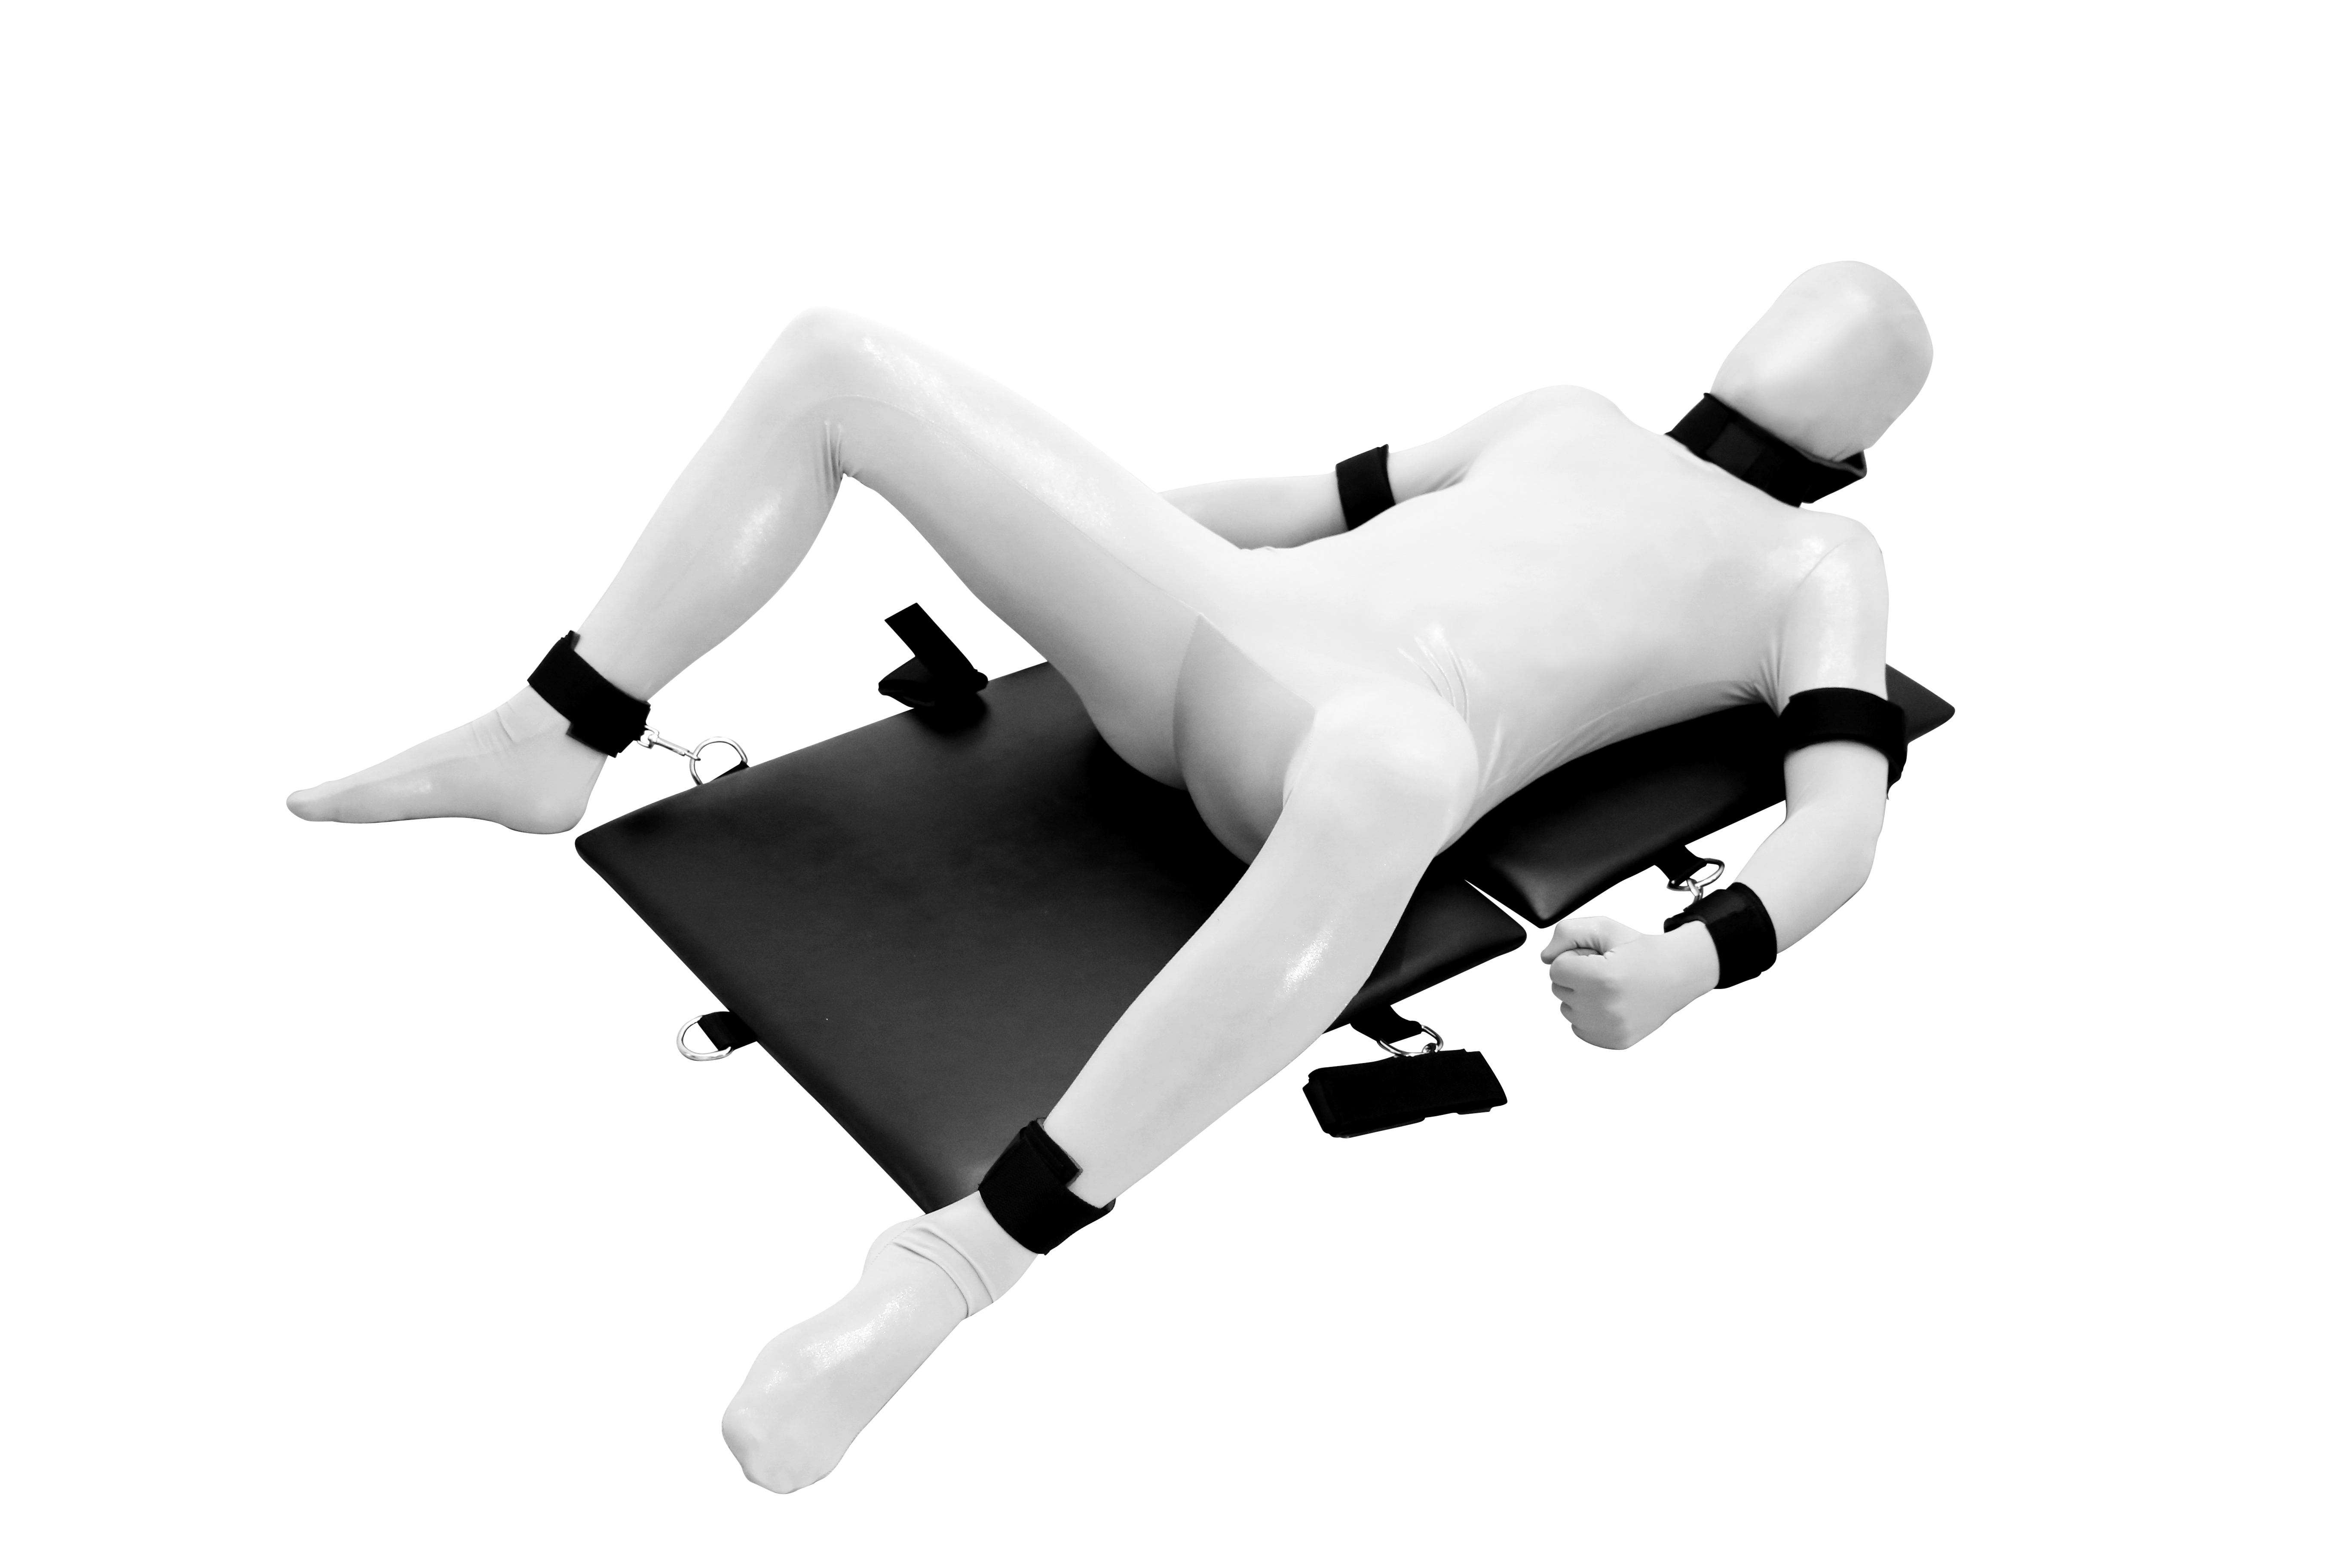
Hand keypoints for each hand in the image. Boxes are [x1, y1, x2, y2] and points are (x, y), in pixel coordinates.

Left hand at [1540, 916, 1717, 1049]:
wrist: (1677, 974)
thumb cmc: (1641, 951)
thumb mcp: (1604, 928)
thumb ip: (1567, 933)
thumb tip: (1545, 958)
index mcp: (1602, 978)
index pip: (1556, 968)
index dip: (1574, 957)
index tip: (1596, 957)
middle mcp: (1605, 1008)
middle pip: (1559, 989)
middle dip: (1576, 976)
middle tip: (1606, 970)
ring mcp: (1611, 1029)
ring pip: (1567, 1009)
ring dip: (1581, 996)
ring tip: (1610, 986)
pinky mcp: (1615, 1041)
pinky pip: (1579, 1028)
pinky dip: (1589, 1015)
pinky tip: (1611, 1003)